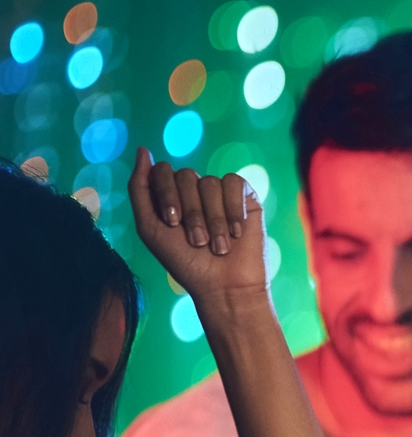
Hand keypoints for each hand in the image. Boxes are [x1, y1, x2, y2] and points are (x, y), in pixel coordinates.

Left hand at [128, 148, 267, 302]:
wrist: (224, 286)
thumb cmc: (185, 263)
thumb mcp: (150, 228)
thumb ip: (139, 189)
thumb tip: (143, 150)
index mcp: (169, 196)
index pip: (163, 171)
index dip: (167, 194)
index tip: (174, 224)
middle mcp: (194, 192)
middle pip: (187, 175)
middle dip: (191, 211)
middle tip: (198, 241)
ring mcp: (221, 194)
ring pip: (211, 183)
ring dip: (213, 219)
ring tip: (219, 245)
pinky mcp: (246, 199)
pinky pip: (236, 184)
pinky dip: (234, 210)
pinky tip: (237, 233)